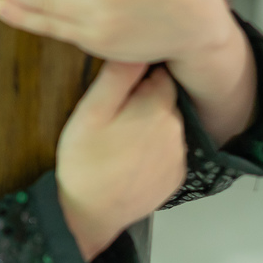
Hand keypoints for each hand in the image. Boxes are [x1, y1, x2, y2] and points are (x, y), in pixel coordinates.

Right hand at [55, 60, 185, 260]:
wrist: (88, 214)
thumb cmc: (83, 161)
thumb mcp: (90, 112)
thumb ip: (116, 77)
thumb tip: (135, 48)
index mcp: (157, 107)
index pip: (159, 73)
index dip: (139, 76)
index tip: (121, 86)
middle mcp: (177, 129)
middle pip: (165, 99)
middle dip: (144, 101)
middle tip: (113, 115)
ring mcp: (179, 156)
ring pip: (167, 126)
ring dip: (150, 126)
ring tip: (119, 139)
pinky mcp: (176, 178)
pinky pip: (168, 152)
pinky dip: (154, 151)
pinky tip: (129, 158)